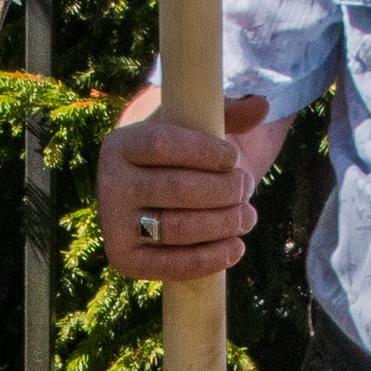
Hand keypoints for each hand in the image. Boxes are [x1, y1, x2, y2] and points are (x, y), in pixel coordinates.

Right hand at [99, 92, 277, 280]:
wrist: (148, 196)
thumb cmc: (178, 157)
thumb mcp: (193, 127)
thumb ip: (226, 112)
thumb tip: (261, 104)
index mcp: (120, 145)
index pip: (163, 144)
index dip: (206, 151)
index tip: (233, 158)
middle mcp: (109, 184)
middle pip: (178, 189)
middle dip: (225, 189)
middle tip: (247, 186)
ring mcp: (113, 226)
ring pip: (179, 228)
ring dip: (225, 222)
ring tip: (248, 215)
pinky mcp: (125, 260)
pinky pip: (172, 266)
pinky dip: (211, 258)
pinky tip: (236, 246)